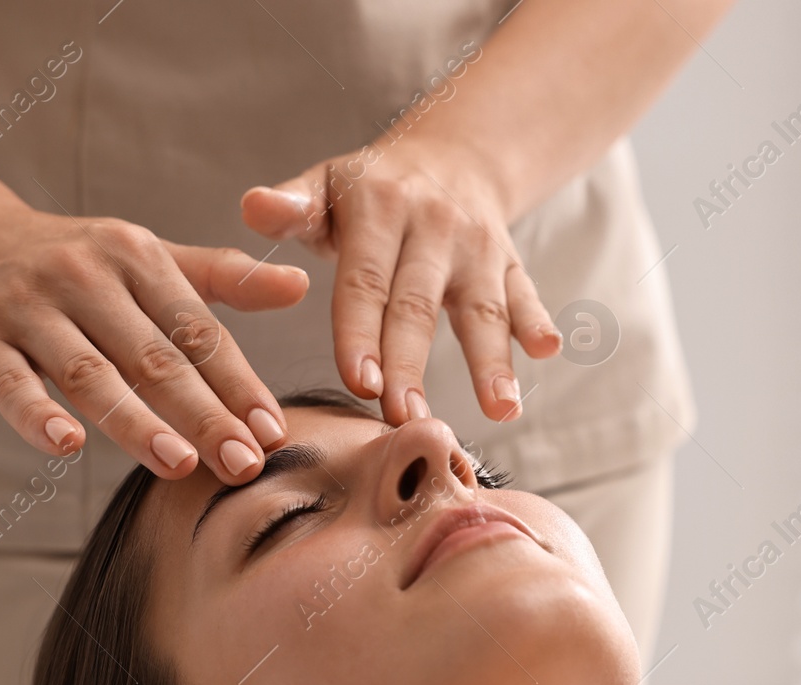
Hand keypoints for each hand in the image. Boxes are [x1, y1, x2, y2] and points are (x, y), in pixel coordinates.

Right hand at [0, 204, 309, 481]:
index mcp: (136, 257)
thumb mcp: (148, 259)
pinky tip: (67, 446)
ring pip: (91, 374)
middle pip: (154, 357)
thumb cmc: (75, 263)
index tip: (272, 432)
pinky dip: (37, 415)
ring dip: (136, 420)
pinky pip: (10, 384)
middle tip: (244, 464)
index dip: (238, 383)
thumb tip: (300, 287)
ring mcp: (29, 309)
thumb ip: (222, 278)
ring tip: (180, 463)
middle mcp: (85, 277)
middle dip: (205, 414)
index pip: (197, 331)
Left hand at [241, 140, 561, 425]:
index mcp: (379, 210)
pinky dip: (536, 321)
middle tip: (405, 417)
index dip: (361, 331)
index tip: (358, 381)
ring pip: (483, 307)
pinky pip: (525, 293)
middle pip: (418, 306)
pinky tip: (546, 351)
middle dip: (412, 364)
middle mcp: (433, 226)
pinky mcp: (511, 261)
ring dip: (492, 361)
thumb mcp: (325, 184)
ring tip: (500, 411)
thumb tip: (253, 207)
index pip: (365, 280)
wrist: (452, 151)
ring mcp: (477, 246)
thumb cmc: (368, 189)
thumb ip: (291, 205)